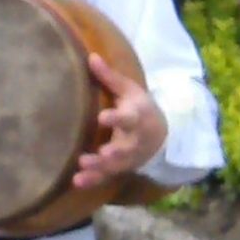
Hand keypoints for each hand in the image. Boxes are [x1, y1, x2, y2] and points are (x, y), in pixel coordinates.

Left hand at [71, 54, 168, 190]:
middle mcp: (134, 140)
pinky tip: (77, 182)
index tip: (103, 118)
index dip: (118, 119)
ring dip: (100, 168)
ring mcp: (127, 157)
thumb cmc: (139, 108)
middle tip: (103, 153)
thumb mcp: (130, 91)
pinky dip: (93, 180)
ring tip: (83, 166)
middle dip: (114, 152)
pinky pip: (106, 177)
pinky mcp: (119, 168)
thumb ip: (110, 77)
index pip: (129, 118)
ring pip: (115, 165)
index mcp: (137, 117)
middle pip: (126, 148)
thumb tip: (90, 56)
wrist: (161, 135)